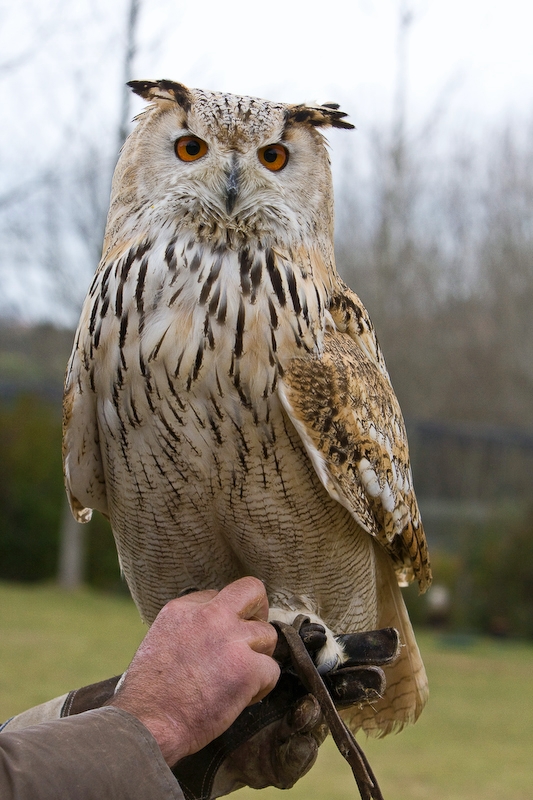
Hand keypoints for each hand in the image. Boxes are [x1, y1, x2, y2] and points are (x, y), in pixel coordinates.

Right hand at [110, 577, 279, 765]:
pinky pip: (272, 670)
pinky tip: (242, 698)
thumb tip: (209, 634)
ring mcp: (231, 639)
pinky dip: (262, 687)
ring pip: (268, 634)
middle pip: (252, 591)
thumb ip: (188, 628)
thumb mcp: (160, 639)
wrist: (148, 723)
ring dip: (259, 656)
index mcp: (183, 608)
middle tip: (252, 636)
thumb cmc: (149, 694)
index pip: (217, 596)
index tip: (217, 641)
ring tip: (241, 677)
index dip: (223, 618)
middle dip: (259, 610)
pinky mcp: (248, 668)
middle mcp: (210, 615)